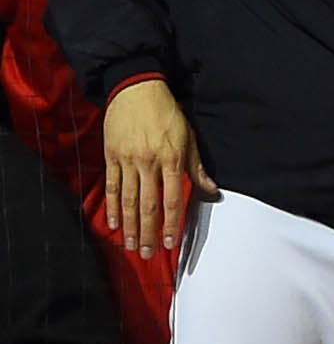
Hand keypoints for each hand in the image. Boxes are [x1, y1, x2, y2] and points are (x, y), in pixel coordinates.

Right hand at [102, 78, 217, 256]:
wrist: (136, 89)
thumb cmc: (168, 114)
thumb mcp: (189, 138)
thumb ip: (197, 168)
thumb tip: (211, 191)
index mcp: (172, 160)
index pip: (173, 200)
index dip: (171, 224)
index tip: (170, 243)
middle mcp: (148, 163)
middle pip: (149, 205)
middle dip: (149, 232)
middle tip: (148, 254)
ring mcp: (127, 160)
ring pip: (128, 200)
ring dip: (130, 225)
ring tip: (131, 245)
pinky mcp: (111, 156)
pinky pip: (111, 186)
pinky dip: (112, 206)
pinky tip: (114, 223)